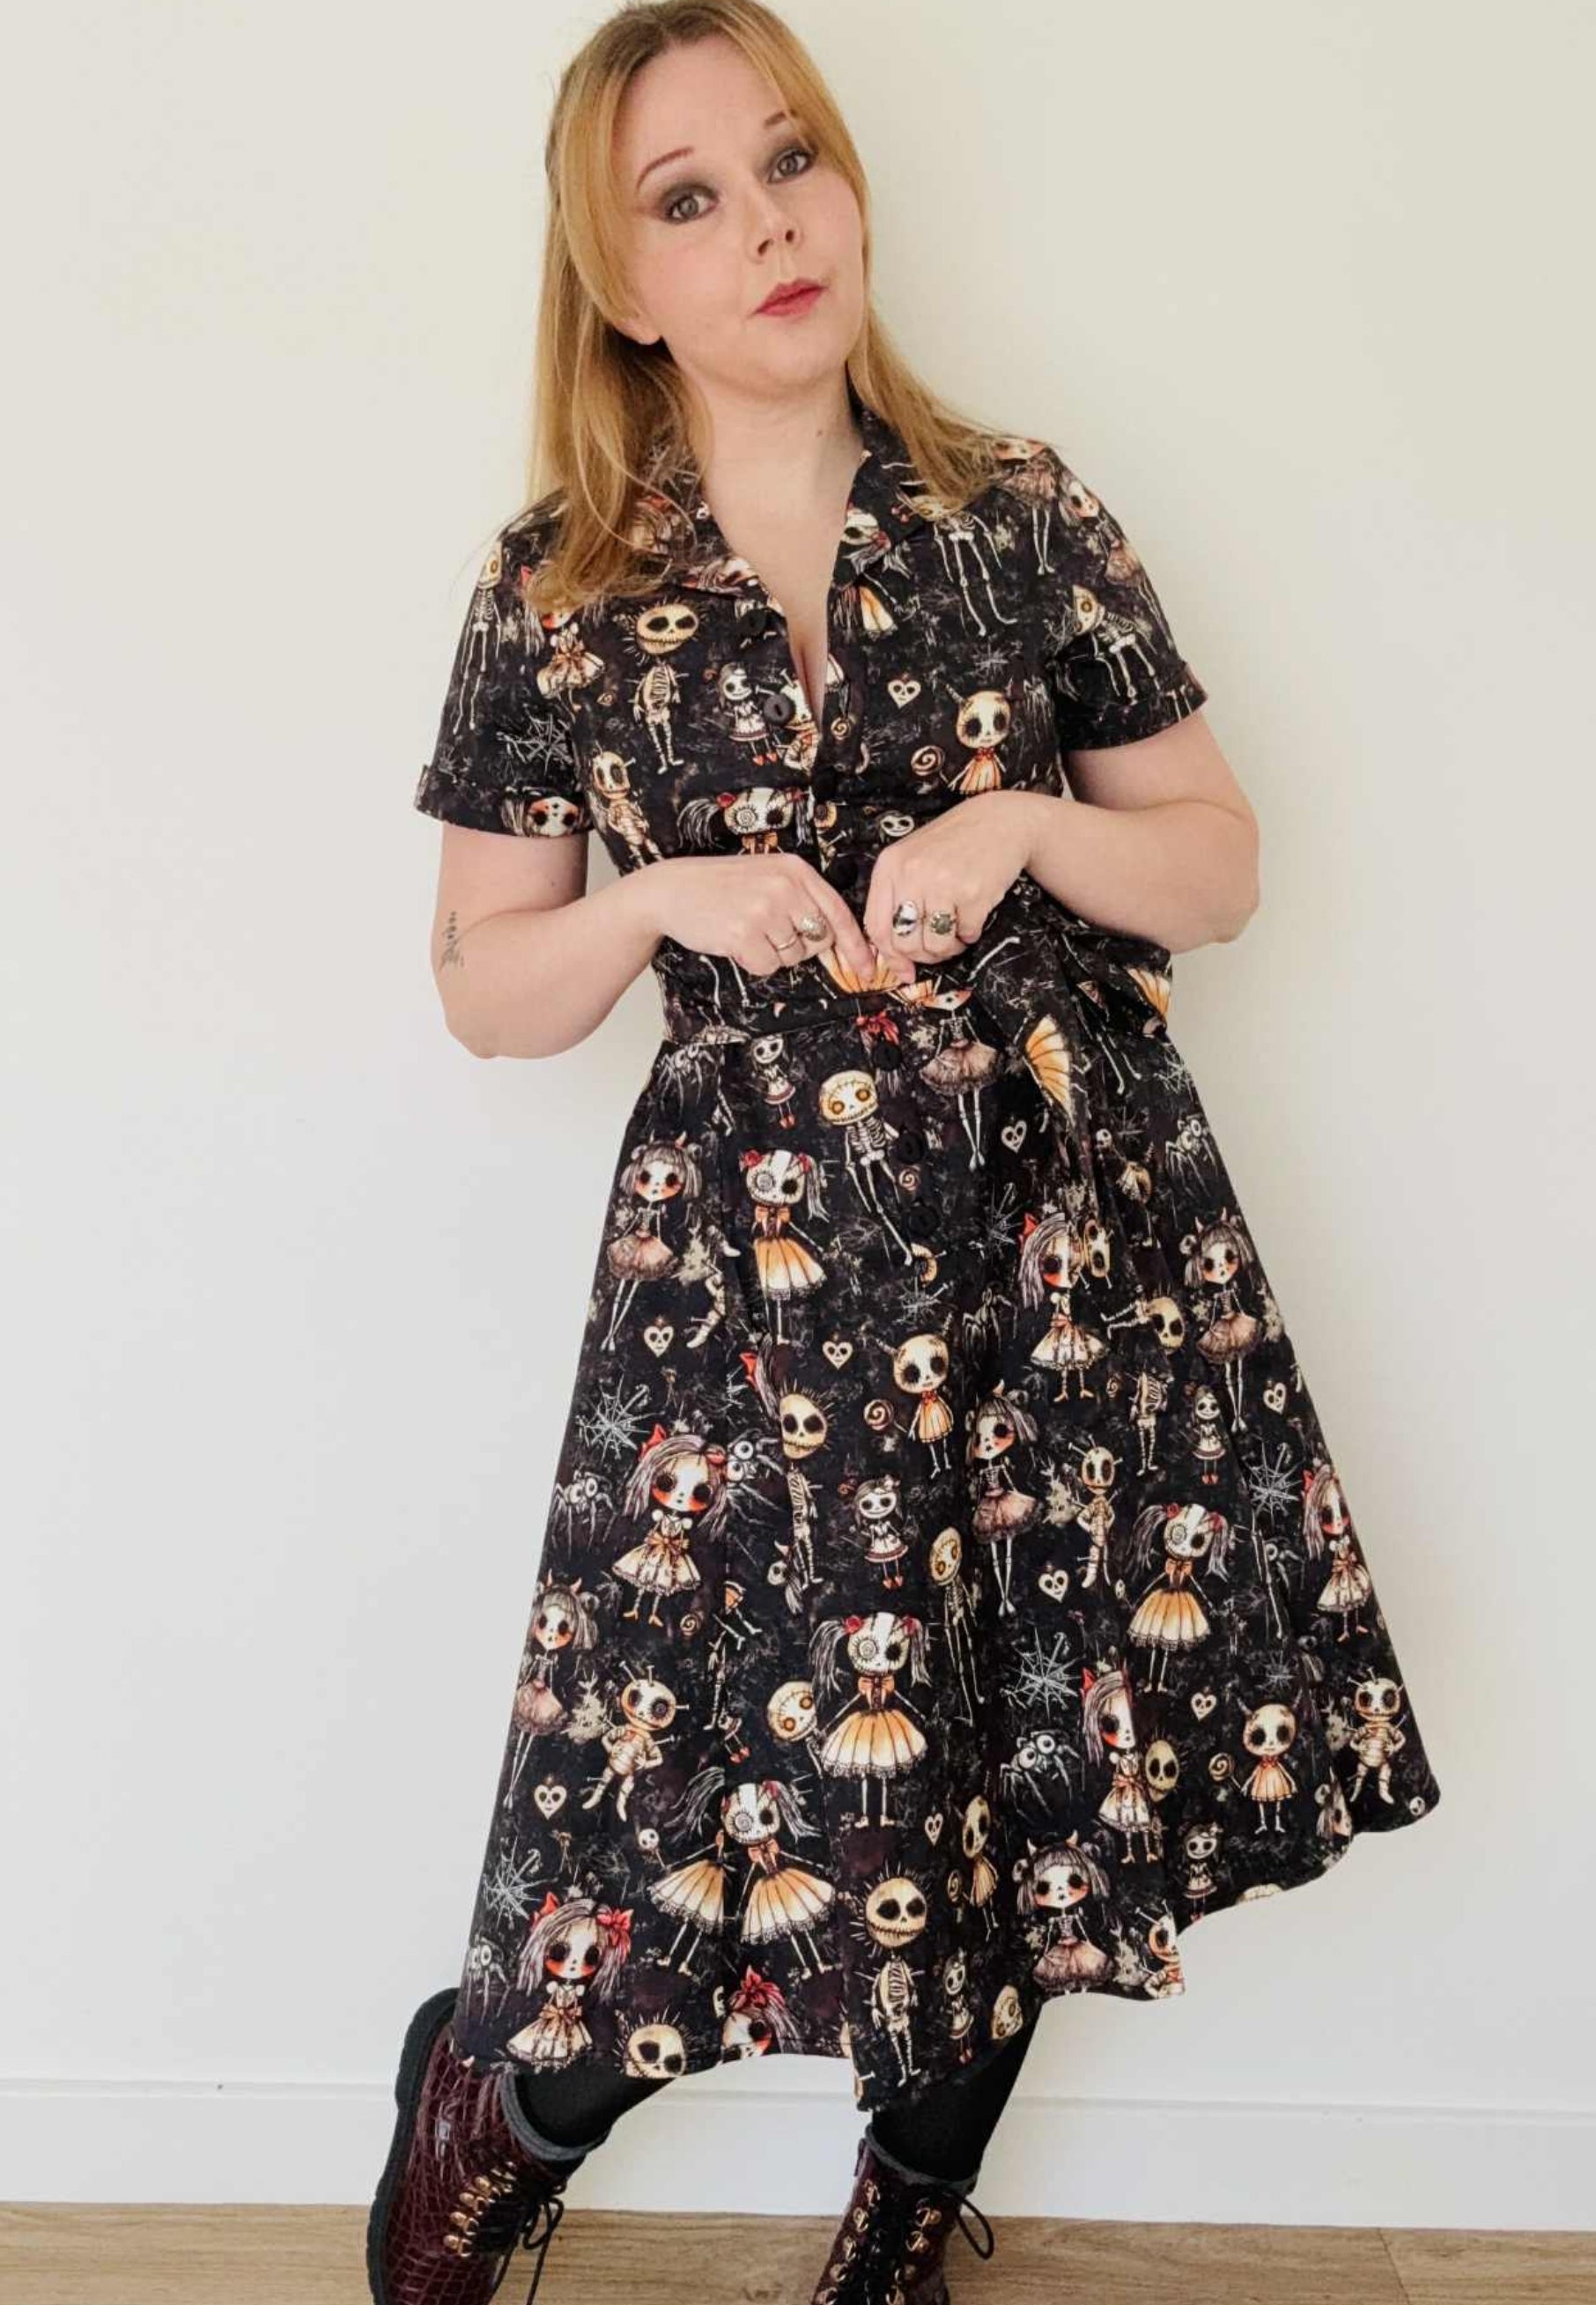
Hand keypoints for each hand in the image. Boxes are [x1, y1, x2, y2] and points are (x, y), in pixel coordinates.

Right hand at [635, 853, 880, 981]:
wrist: (672, 889)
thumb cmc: (721, 886)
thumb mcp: (768, 877)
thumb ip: (801, 899)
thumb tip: (836, 939)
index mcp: (795, 869)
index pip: (839, 912)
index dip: (857, 945)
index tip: (869, 967)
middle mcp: (784, 886)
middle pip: (819, 939)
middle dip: (799, 945)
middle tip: (768, 929)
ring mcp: (764, 910)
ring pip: (793, 956)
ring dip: (772, 953)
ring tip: (747, 930)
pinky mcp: (744, 934)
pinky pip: (768, 967)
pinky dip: (754, 962)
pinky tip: (736, 942)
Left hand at [862, 792, 1050, 969]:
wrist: (999, 821)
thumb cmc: (953, 846)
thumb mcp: (912, 862)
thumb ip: (896, 901)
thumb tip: (896, 962)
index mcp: (889, 867)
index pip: (876, 927)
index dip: (889, 958)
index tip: (903, 971)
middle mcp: (911, 874)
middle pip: (906, 943)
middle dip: (924, 955)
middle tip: (938, 946)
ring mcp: (942, 883)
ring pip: (935, 945)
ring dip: (950, 947)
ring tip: (957, 930)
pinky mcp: (973, 893)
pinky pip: (966, 935)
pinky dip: (971, 933)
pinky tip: (973, 914)